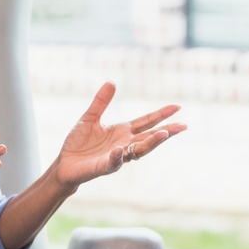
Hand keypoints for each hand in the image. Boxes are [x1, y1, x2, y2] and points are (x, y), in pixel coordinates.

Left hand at [51, 82, 186, 189]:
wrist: (65, 163)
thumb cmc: (79, 143)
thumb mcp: (90, 117)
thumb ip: (101, 102)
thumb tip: (112, 82)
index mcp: (123, 132)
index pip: (147, 122)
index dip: (161, 115)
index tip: (177, 107)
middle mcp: (124, 144)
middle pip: (150, 137)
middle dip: (166, 132)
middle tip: (182, 126)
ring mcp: (116, 156)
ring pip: (138, 151)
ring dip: (151, 143)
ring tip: (163, 134)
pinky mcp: (103, 167)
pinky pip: (113, 162)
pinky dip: (117, 157)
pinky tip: (121, 151)